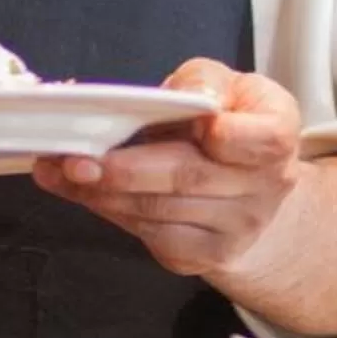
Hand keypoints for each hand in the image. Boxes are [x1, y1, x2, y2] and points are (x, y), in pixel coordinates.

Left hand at [30, 59, 305, 278]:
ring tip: (59, 171)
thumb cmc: (230, 121)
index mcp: (277, 135)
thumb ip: (200, 82)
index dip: (226, 136)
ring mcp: (237, 229)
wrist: (253, 188)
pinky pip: (150, 235)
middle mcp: (266, 188)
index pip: (259, 140)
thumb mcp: (225, 85)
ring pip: (159, 212)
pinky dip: (108, 211)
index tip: (197, 128)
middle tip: (75, 159)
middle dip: (126, 170)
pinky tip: (81, 192)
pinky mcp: (207, 255)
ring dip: (101, 193)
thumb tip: (170, 98)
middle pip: (189, 178)